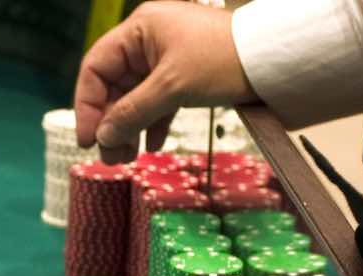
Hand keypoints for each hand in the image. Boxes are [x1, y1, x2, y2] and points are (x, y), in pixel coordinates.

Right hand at [74, 1, 257, 162]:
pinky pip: (157, 101)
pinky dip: (151, 123)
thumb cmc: (223, 60)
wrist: (275, 59)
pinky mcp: (183, 74)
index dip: (87, 105)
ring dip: (129, 128)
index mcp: (139, 30)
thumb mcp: (172, 87)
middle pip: (114, 86)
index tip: (90, 139)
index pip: (96, 67)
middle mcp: (147, 41)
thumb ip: (132, 113)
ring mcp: (165, 57)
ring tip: (127, 159)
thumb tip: (103, 138)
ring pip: (134, 97)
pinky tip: (151, 146)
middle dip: (111, 124)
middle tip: (110, 158)